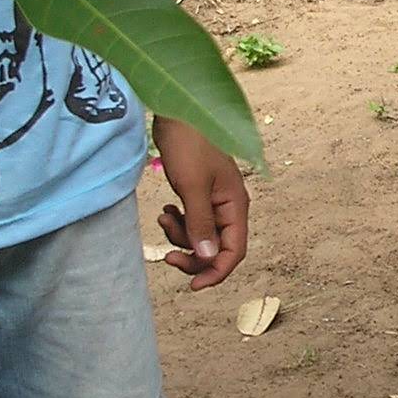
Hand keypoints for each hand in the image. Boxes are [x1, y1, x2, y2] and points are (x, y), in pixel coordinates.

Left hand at [152, 117, 248, 290]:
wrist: (177, 110)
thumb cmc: (188, 144)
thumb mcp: (192, 187)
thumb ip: (201, 224)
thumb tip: (209, 258)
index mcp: (235, 204)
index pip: (234, 251)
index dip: (216, 272)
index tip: (192, 286)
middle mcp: (229, 205)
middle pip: (217, 247)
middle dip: (193, 255)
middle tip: (166, 256)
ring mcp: (214, 198)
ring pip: (202, 235)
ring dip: (181, 235)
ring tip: (163, 218)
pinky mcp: (199, 192)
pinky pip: (192, 220)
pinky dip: (178, 221)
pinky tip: (166, 210)